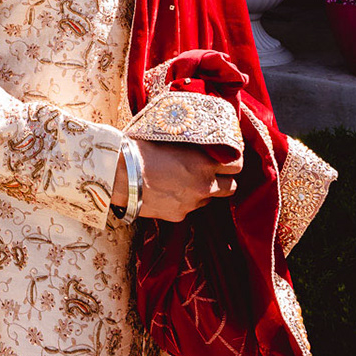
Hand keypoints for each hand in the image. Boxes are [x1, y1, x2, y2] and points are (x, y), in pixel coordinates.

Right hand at [115, 139, 243, 222]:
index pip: (237, 165)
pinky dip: (183, 201)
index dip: (233, 162)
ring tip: (183, 181)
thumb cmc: (140, 150)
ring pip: (208, 200)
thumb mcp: (170, 139)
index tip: (227, 158)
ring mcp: (191, 204)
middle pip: (232, 188)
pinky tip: (167, 192)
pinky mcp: (178, 216)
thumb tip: (197, 139)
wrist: (118, 175)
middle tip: (212, 173)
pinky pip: (188, 208)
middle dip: (224, 180)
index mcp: (203, 164)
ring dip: (202, 191)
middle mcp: (203, 186)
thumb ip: (190, 145)